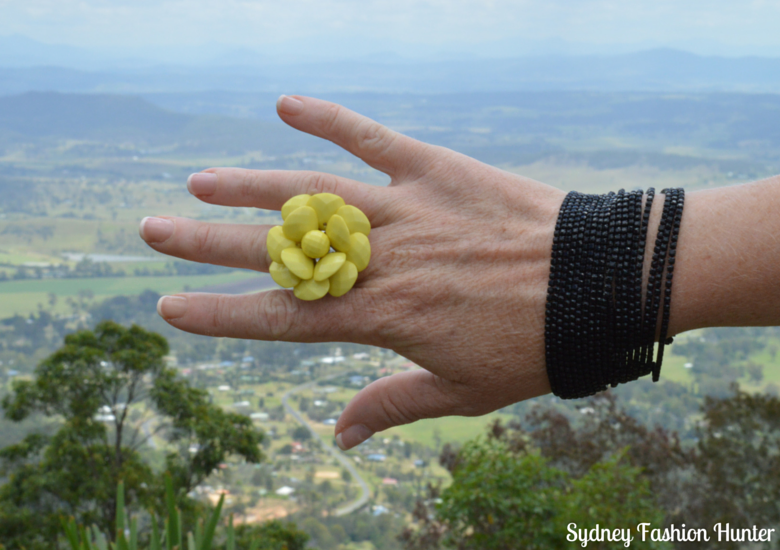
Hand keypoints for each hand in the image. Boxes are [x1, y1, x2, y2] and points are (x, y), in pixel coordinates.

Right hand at [139, 95, 566, 449]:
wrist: (598, 287)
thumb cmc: (532, 345)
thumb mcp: (463, 392)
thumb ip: (392, 405)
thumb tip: (339, 437)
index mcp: (382, 318)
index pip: (281, 318)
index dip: (220, 315)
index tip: (170, 307)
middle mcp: (381, 260)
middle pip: (277, 251)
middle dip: (207, 244)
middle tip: (152, 230)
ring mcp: (405, 210)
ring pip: (311, 194)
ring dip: (251, 186)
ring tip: (201, 182)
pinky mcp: (435, 170)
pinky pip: (374, 140)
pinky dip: (330, 119)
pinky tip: (286, 105)